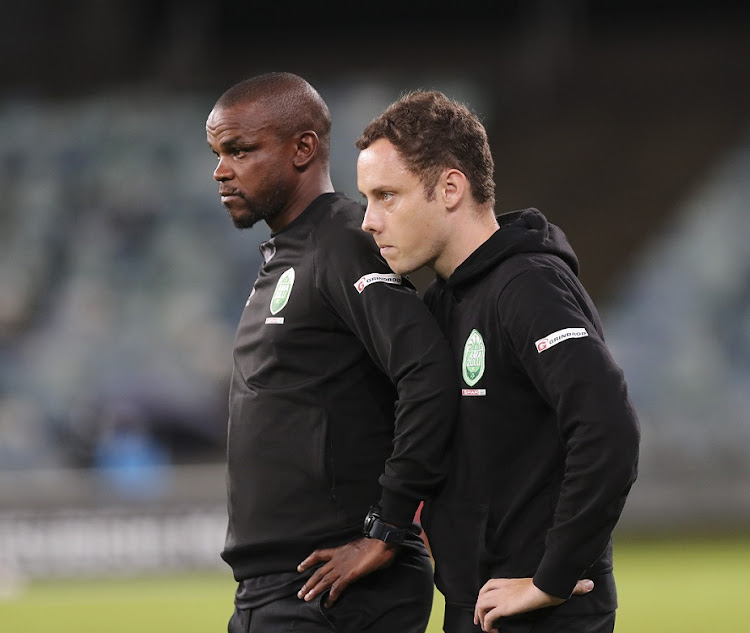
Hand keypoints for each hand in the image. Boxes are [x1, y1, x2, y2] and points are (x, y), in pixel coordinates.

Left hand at [296, 537, 397, 606]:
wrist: (381, 541)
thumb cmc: (375, 543)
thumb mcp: (360, 548)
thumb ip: (355, 555)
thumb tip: (359, 561)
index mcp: (340, 550)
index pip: (319, 555)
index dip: (308, 561)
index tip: (300, 567)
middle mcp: (338, 558)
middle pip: (318, 572)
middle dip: (308, 583)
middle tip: (301, 592)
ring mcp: (343, 567)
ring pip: (324, 580)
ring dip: (314, 590)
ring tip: (306, 598)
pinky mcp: (349, 575)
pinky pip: (336, 588)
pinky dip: (331, 597)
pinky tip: (327, 603)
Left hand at [473, 577, 593, 631]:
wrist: (547, 588)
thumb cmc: (552, 586)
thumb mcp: (557, 585)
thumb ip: (572, 586)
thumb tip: (591, 585)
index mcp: (509, 582)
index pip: (489, 584)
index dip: (485, 593)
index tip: (485, 603)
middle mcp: (502, 588)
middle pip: (481, 594)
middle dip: (478, 607)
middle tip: (479, 619)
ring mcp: (501, 597)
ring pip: (481, 605)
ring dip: (480, 617)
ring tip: (485, 628)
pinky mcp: (503, 607)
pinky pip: (488, 617)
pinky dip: (487, 624)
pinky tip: (492, 632)